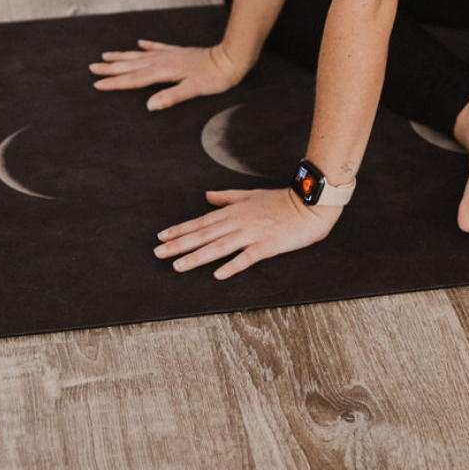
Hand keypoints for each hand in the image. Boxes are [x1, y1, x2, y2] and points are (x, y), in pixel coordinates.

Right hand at [89, 39, 242, 108]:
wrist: (231, 59)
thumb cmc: (215, 77)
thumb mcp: (193, 90)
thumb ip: (171, 97)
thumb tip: (149, 105)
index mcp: (164, 71)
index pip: (134, 79)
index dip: (115, 82)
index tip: (97, 83)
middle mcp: (163, 61)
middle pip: (132, 65)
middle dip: (111, 67)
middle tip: (92, 67)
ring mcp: (170, 55)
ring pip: (140, 55)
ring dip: (123, 56)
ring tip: (107, 55)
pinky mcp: (179, 52)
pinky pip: (158, 47)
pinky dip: (147, 46)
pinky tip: (139, 43)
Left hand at [155, 187, 341, 278]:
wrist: (309, 204)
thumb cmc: (281, 201)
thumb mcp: (251, 195)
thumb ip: (228, 197)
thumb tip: (207, 197)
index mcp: (234, 210)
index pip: (202, 221)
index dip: (181, 230)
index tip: (161, 237)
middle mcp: (239, 221)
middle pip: (205, 234)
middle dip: (180, 244)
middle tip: (158, 253)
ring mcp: (253, 233)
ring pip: (219, 246)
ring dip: (198, 256)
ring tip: (178, 265)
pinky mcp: (268, 245)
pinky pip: (247, 257)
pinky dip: (232, 265)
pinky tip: (218, 275)